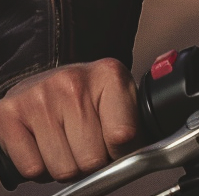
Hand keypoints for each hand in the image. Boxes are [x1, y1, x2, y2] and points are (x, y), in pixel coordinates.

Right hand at [0, 59, 137, 181]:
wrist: (44, 77)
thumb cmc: (86, 93)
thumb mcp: (120, 96)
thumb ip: (133, 123)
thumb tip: (140, 156)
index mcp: (108, 74)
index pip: (123, 136)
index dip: (121, 152)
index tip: (116, 145)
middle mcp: (72, 82)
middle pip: (92, 159)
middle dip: (92, 162)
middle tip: (88, 144)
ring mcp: (39, 98)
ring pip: (63, 169)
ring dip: (66, 166)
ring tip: (66, 142)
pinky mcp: (9, 116)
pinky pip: (33, 170)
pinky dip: (40, 167)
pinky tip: (44, 144)